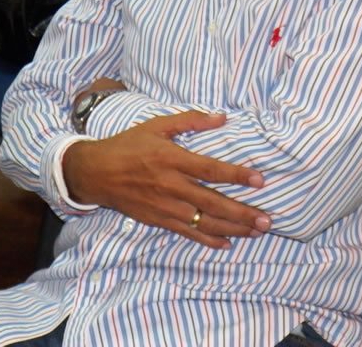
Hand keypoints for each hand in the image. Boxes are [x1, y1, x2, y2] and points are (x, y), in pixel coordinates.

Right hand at [62, 110, 270, 248]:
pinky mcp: (157, 219)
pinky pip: (187, 232)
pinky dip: (208, 239)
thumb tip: (222, 117)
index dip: (237, 176)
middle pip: (212, 202)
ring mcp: (164, 206)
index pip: (211, 170)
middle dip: (242, 213)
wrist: (94, 172)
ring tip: (256, 232)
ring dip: (232, 228)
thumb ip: (191, 120)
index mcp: (172, 159)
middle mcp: (170, 186)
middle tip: (267, 220)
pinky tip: (228, 243)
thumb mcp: (158, 125)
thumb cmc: (129, 144)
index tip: (260, 181)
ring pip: (203, 221)